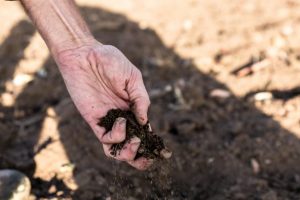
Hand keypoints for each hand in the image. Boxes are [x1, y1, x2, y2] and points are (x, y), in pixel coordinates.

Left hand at [55, 41, 151, 169]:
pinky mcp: (93, 120)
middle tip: (147, 155)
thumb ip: (141, 99)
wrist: (83, 54)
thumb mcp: (133, 77)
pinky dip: (116, 135)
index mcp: (133, 108)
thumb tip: (146, 123)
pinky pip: (105, 138)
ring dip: (128, 153)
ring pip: (117, 148)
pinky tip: (121, 121)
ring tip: (134, 142)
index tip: (163, 153)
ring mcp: (107, 120)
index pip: (144, 132)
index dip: (153, 145)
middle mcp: (121, 118)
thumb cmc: (110, 61)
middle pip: (131, 146)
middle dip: (140, 157)